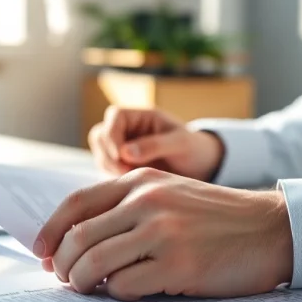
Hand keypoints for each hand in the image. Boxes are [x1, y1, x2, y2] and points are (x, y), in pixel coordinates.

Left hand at [33, 168, 294, 300]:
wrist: (270, 230)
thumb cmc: (219, 218)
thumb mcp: (173, 193)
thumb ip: (131, 205)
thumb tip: (80, 239)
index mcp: (142, 181)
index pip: (77, 203)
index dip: (50, 231)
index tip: (40, 253)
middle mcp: (148, 201)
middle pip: (78, 237)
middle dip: (63, 264)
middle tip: (66, 279)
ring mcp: (163, 232)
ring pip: (93, 262)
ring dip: (82, 283)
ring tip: (88, 289)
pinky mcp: (178, 265)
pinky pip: (125, 286)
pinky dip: (116, 294)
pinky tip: (127, 292)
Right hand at [87, 106, 223, 180]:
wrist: (200, 168)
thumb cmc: (193, 149)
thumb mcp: (180, 143)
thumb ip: (154, 145)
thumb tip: (125, 152)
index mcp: (142, 116)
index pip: (115, 115)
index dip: (112, 134)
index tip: (122, 155)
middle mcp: (128, 130)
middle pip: (100, 135)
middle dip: (108, 154)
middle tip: (125, 172)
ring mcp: (122, 148)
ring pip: (100, 154)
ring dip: (109, 168)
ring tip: (131, 179)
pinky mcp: (121, 166)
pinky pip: (107, 170)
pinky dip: (113, 178)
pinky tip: (131, 185)